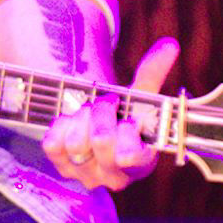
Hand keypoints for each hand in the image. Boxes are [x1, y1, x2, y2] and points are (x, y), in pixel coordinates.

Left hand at [42, 37, 178, 191]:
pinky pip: (52, 144)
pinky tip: (72, 120)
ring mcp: (85, 175)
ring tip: (88, 112)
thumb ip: (153, 74)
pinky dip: (61, 124)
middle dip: (102, 111)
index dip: (127, 129)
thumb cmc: (125, 116)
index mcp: (141, 164)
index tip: (129, 117)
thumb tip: (169, 45)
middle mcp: (113, 176)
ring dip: (81, 116)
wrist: (96, 129)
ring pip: (75, 143)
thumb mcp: (140, 98)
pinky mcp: (61, 168)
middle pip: (102, 140)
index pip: (131, 156)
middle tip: (106, 103)